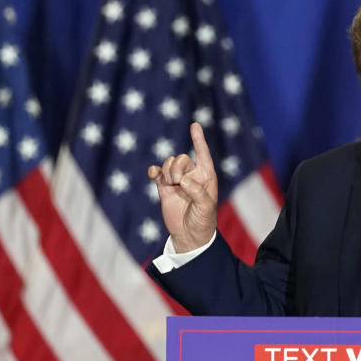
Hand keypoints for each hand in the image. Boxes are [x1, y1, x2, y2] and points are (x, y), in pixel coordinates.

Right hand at [147, 123, 217, 252]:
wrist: (189, 235)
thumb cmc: (203, 221)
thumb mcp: (205, 207)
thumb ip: (197, 192)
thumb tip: (183, 180)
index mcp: (206, 176)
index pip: (203, 154)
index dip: (198, 139)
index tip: (194, 125)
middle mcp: (192, 175)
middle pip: (181, 158)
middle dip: (177, 167)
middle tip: (178, 183)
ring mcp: (177, 180)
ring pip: (169, 163)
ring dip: (168, 171)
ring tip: (171, 185)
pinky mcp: (164, 187)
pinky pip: (157, 172)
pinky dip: (154, 171)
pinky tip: (154, 174)